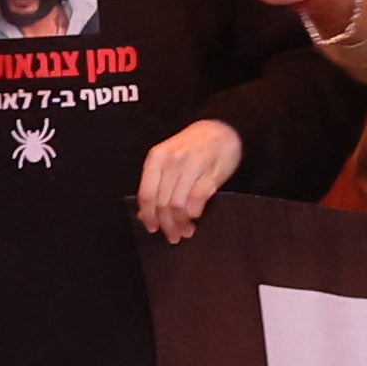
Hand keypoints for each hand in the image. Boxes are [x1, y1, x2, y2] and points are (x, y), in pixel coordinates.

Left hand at [133, 119, 244, 241]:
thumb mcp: (169, 159)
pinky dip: (194, 213)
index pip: (146, 194)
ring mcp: (191, 166)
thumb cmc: (192, 147)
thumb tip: (145, 214)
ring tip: (185, 231)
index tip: (152, 228)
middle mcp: (172, 161)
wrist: (222, 129)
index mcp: (157, 157)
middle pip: (162, 203)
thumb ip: (157, 183)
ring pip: (178, 205)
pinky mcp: (211, 173)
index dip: (148, 215)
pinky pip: (196, 200)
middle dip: (166, 224)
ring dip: (181, 223)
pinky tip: (195, 217)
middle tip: (172, 236)